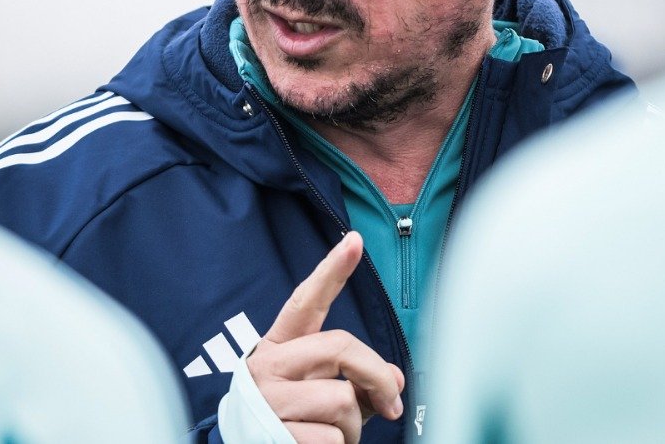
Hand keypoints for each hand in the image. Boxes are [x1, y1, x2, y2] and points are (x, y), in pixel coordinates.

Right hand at [248, 232, 405, 443]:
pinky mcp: (274, 436)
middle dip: (378, 378)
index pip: (305, 302)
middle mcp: (269, 367)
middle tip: (392, 404)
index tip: (353, 241)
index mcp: (280, 347)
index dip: (331, 271)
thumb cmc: (291, 418)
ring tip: (334, 434)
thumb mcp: (322, 390)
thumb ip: (359, 377)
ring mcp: (268, 402)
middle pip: (342, 348)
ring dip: (355, 427)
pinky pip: (332, 439)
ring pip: (343, 400)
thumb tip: (396, 382)